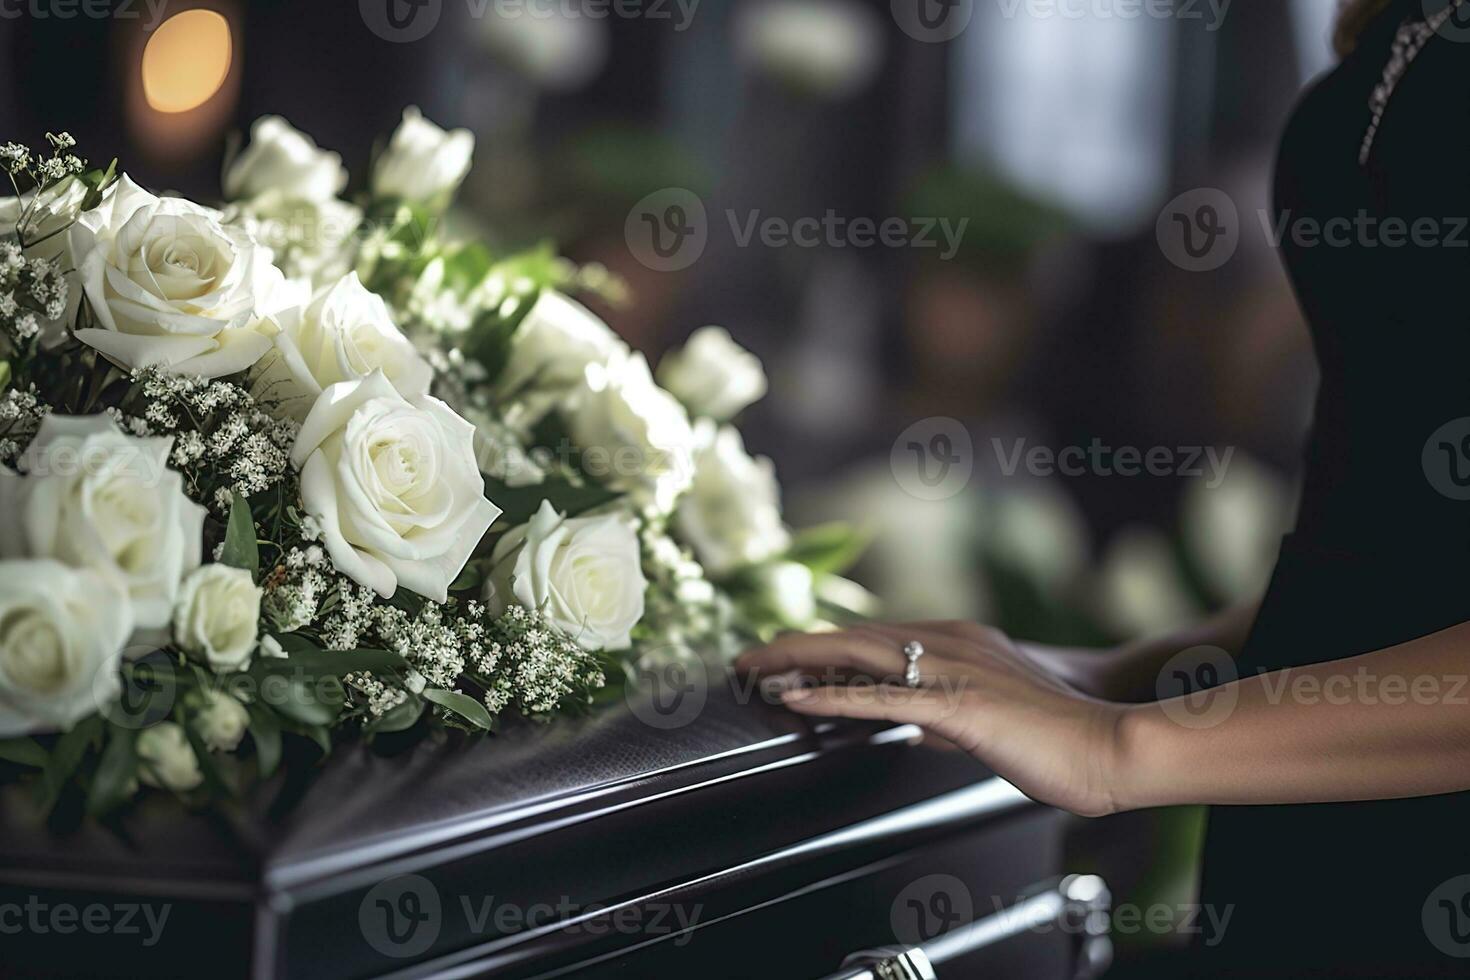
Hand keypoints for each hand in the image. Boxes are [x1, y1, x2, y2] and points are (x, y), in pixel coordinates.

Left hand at [735, 621, 1129, 817]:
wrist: (1112, 744)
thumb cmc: (1061, 737)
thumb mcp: (988, 718)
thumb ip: (945, 715)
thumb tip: (908, 724)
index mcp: (957, 643)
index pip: (873, 637)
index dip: (823, 647)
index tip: (785, 659)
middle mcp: (949, 643)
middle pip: (853, 636)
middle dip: (794, 646)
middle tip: (749, 659)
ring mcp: (952, 670)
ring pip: (857, 655)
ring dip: (798, 661)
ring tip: (755, 670)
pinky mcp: (958, 704)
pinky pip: (881, 697)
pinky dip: (833, 695)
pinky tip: (798, 698)